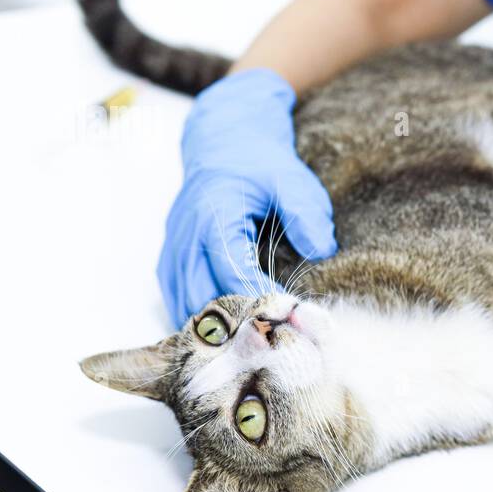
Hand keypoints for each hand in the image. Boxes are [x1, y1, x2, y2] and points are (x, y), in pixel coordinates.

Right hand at [158, 69, 337, 324]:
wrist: (223, 139)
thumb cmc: (260, 160)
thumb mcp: (292, 178)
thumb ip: (307, 214)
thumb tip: (322, 251)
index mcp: (213, 214)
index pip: (231, 271)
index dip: (256, 299)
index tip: (284, 320)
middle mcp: (185, 234)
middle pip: (201, 295)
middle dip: (234, 324)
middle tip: (269, 347)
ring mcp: (173, 246)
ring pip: (182, 302)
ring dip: (212, 328)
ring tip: (247, 352)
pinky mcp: (170, 256)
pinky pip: (174, 297)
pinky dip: (195, 318)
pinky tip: (221, 338)